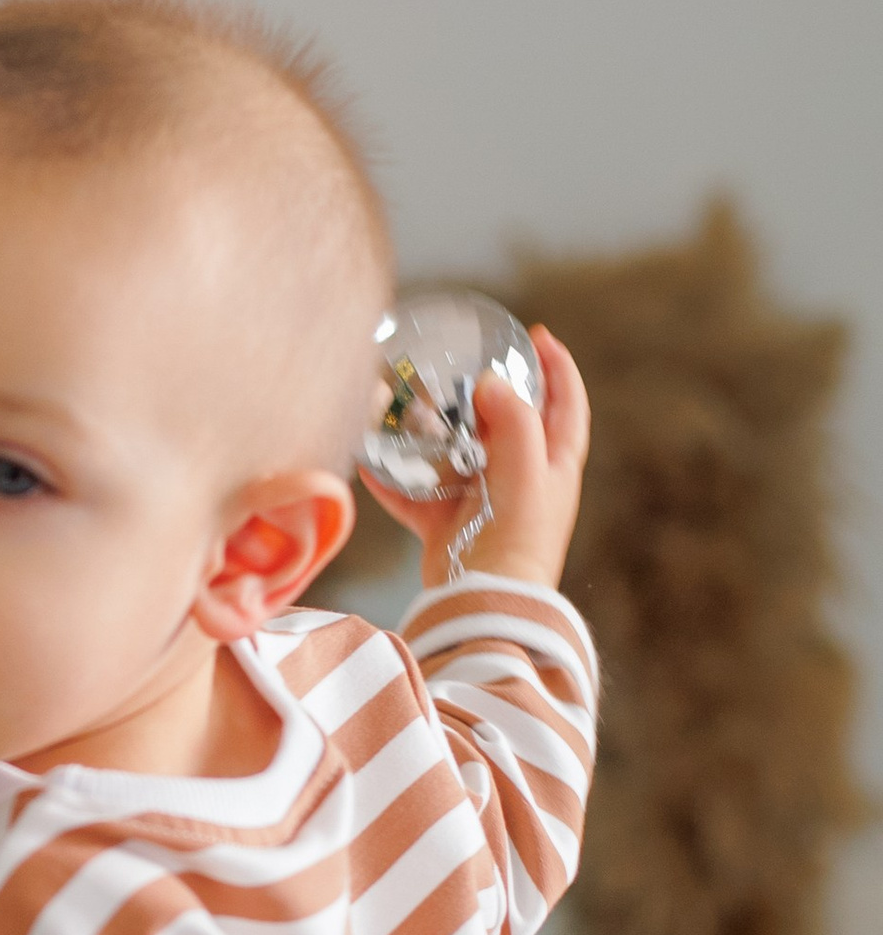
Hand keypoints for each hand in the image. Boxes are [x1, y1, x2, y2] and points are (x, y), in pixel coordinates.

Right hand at [366, 323, 588, 589]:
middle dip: (486, 394)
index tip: (536, 336)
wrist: (485, 598)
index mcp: (554, 466)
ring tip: (414, 408)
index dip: (556, 367)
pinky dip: (396, 482)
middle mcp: (523, 481)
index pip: (565, 404)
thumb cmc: (516, 535)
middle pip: (508, 424)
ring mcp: (484, 503)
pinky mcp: (449, 526)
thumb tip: (489, 383)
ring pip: (459, 456)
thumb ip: (512, 419)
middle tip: (463, 365)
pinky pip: (418, 496)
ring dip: (436, 434)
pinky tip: (371, 465)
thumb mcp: (525, 468)